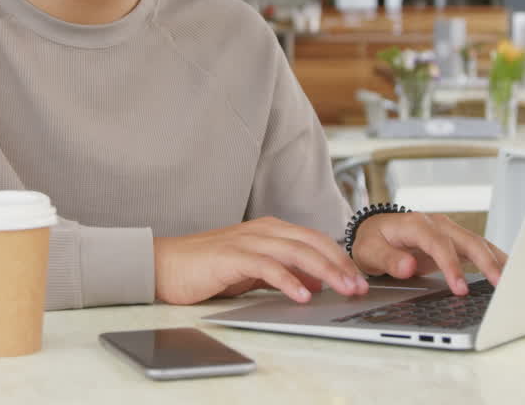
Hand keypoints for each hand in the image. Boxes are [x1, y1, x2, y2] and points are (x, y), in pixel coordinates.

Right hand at [153, 216, 370, 304]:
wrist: (164, 264)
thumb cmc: (207, 268)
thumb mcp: (253, 270)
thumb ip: (282, 271)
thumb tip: (315, 281)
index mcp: (270, 230)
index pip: (315, 240)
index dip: (340, 258)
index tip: (358, 278)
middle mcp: (262, 230)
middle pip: (312, 243)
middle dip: (340, 265)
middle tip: (359, 286)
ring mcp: (247, 240)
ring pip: (296, 252)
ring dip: (324, 272)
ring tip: (342, 290)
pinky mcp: (231, 256)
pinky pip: (267, 266)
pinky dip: (288, 280)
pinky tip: (303, 294)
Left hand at [349, 212, 506, 295]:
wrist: (374, 231)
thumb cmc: (372, 241)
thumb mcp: (369, 251)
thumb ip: (387, 259)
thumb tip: (408, 266)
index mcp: (414, 224)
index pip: (438, 243)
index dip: (451, 265)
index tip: (460, 288)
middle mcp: (435, 224)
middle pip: (466, 239)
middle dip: (486, 261)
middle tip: (500, 284)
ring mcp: (448, 230)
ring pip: (477, 242)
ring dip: (496, 260)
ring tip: (515, 279)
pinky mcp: (454, 240)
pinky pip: (478, 248)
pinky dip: (495, 258)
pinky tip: (509, 271)